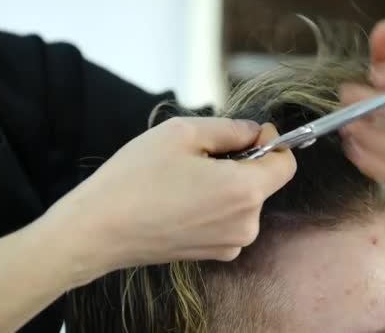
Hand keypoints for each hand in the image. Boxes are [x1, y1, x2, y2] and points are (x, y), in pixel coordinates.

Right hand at [43, 117, 295, 283]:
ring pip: (244, 201)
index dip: (271, 143)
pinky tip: (180, 202)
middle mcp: (246, 224)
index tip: (245, 136)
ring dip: (226, 185)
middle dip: (241, 163)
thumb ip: (231, 129)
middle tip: (198, 157)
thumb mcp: (182, 133)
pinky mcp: (213, 255)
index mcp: (244, 191)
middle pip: (263, 182)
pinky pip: (228, 221)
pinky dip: (214, 206)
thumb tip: (256, 132)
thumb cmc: (135, 178)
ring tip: (183, 180)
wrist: (97, 231)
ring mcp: (230, 245)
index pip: (287, 164)